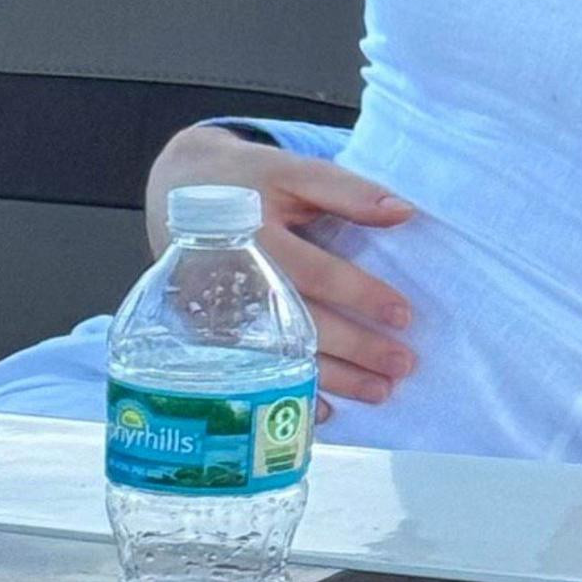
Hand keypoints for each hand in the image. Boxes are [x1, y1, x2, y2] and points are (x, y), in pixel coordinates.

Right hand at [146, 125, 417, 415]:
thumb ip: (347, 191)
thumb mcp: (293, 171)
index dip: (361, 295)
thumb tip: (404, 212)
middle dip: (356, 349)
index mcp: (256, 237)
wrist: (176, 189)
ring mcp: (216, 315)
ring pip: (280, 355)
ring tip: (381, 392)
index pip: (316, 273)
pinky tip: (321, 410)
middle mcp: (234, 283)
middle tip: (403, 366)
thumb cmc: (246, 179)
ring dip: (333, 378)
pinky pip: (251, 370)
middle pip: (301, 325)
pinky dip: (285, 391)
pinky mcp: (207, 334)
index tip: (404, 315)